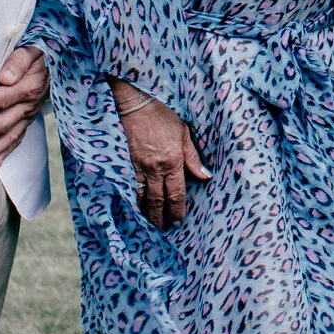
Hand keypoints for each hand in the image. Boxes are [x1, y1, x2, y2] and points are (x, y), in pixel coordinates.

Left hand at [0, 46, 49, 167]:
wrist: (57, 62)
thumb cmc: (38, 54)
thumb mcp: (32, 50)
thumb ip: (19, 61)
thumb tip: (4, 78)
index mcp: (29, 86)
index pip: (4, 96)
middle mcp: (30, 104)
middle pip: (5, 121)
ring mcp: (29, 114)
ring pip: (11, 135)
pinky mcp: (28, 119)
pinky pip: (18, 137)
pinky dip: (7, 150)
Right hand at [112, 80, 209, 229]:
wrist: (137, 104)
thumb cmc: (164, 114)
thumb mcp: (184, 132)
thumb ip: (193, 157)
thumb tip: (205, 176)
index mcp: (173, 161)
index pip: (177, 193)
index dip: (178, 209)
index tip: (180, 221)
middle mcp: (156, 168)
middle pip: (159, 200)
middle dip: (162, 217)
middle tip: (165, 230)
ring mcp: (140, 167)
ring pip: (144, 197)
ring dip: (148, 213)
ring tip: (151, 225)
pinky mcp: (128, 163)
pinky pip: (132, 186)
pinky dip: (135, 199)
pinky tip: (136, 207)